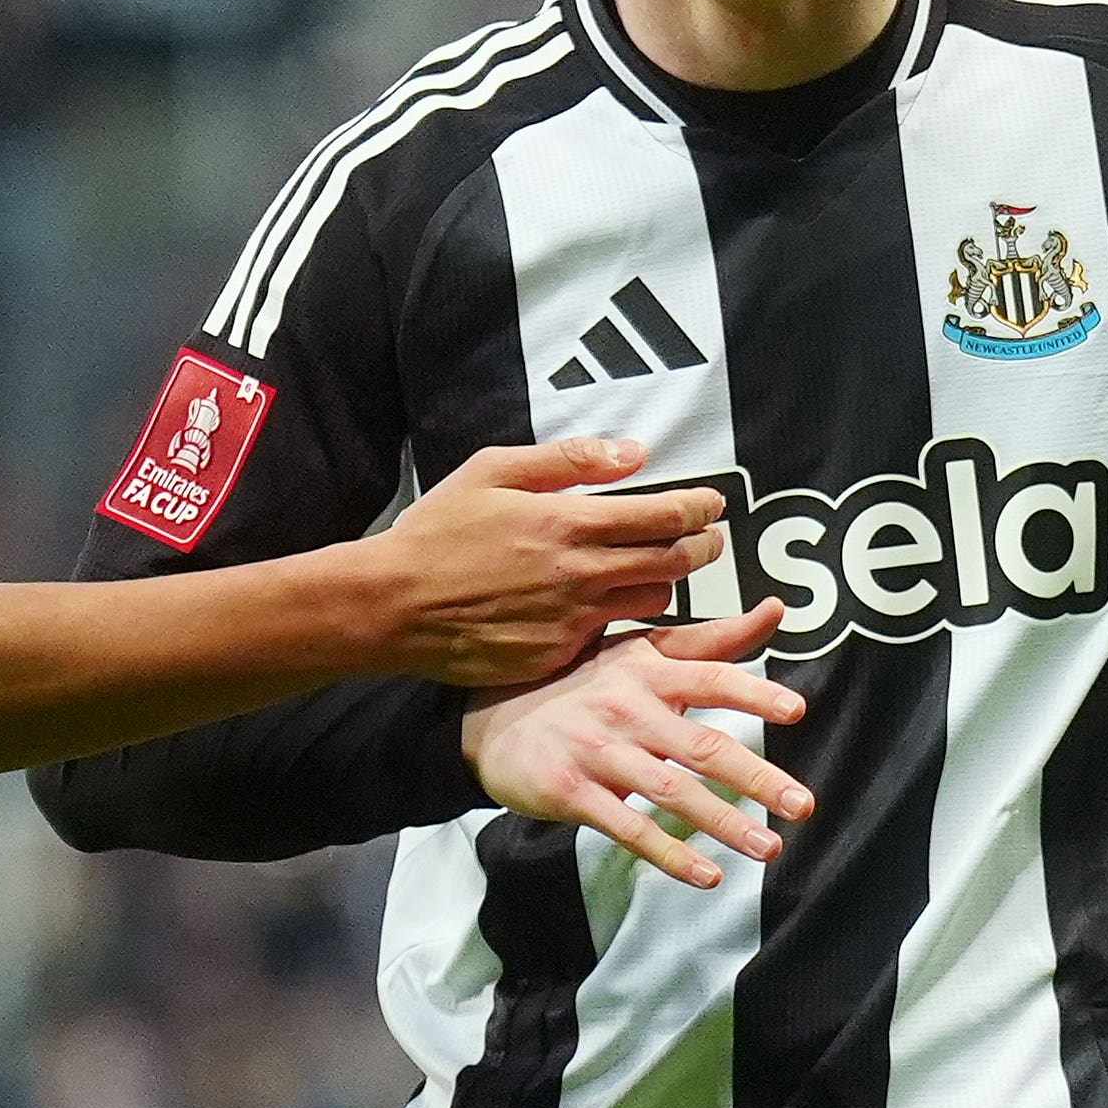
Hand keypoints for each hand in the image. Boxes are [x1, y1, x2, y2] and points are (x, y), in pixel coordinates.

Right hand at [371, 438, 726, 687]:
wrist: (394, 605)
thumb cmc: (437, 532)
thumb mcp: (493, 470)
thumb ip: (567, 459)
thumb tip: (632, 453)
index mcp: (567, 522)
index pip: (663, 515)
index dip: (699, 508)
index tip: (712, 504)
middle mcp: (580, 575)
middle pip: (673, 562)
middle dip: (703, 546)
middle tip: (709, 536)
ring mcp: (571, 621)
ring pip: (650, 601)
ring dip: (664, 581)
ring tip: (658, 566)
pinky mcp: (557, 654)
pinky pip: (607, 633)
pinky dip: (616, 615)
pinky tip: (603, 602)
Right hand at [461, 601, 812, 887]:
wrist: (486, 719)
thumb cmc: (577, 682)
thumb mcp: (639, 650)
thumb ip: (711, 640)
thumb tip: (778, 610)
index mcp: (648, 672)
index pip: (711, 678)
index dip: (753, 693)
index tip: (795, 710)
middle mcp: (627, 710)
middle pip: (701, 746)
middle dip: (757, 777)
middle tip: (801, 805)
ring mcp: (599, 754)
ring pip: (671, 792)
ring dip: (723, 822)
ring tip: (768, 847)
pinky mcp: (573, 794)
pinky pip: (629, 828)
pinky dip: (669, 853)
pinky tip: (706, 875)